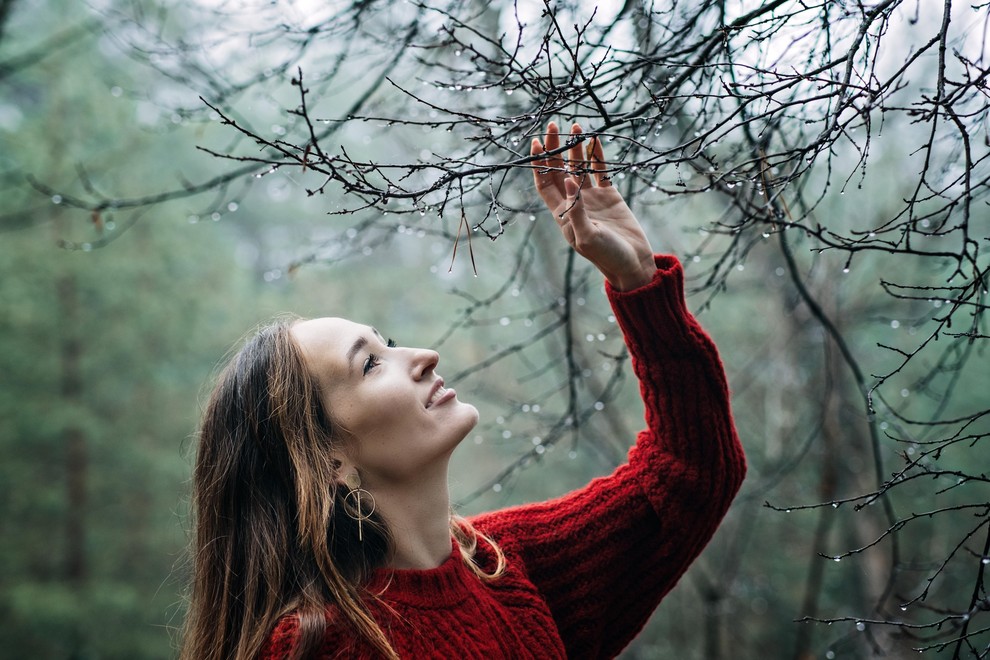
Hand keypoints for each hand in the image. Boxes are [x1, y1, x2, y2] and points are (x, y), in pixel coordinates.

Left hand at [531, 122, 656, 290]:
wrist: (632, 263)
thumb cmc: (607, 256)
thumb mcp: (587, 236)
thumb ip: (576, 210)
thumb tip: (568, 180)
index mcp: (562, 213)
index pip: (544, 183)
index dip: (538, 163)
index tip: (535, 142)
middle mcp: (574, 202)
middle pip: (559, 169)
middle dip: (554, 148)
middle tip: (553, 125)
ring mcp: (592, 197)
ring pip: (580, 166)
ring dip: (575, 147)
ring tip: (575, 126)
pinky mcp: (610, 195)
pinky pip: (601, 170)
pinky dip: (597, 155)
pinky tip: (594, 139)